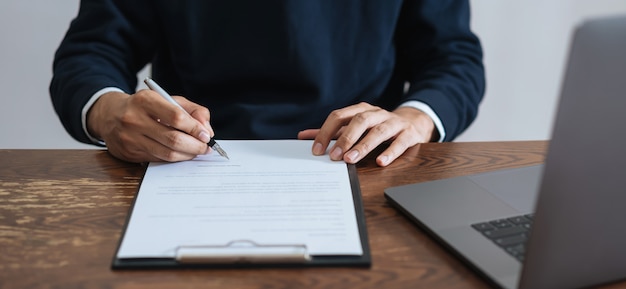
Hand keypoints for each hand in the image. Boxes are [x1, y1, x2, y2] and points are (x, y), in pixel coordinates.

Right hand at [87, 90, 213, 162]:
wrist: (110, 114)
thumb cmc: (145, 107)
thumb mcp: (168, 99)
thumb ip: (192, 111)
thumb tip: (206, 131)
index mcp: (145, 100)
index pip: (177, 117)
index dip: (195, 128)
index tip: (206, 135)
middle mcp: (134, 119)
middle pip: (173, 139)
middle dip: (195, 146)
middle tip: (206, 148)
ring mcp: (129, 138)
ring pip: (167, 153)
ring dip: (187, 155)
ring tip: (196, 152)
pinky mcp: (128, 153)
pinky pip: (158, 159)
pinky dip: (174, 158)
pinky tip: (181, 154)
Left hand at [298, 102, 435, 166]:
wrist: (412, 123)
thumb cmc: (377, 127)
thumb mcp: (354, 127)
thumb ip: (332, 133)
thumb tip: (304, 137)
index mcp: (361, 110)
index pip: (339, 116)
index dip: (326, 132)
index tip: (316, 150)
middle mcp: (377, 114)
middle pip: (359, 121)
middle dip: (345, 139)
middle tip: (334, 156)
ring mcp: (394, 123)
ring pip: (378, 132)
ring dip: (363, 146)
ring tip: (351, 160)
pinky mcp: (409, 134)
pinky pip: (400, 142)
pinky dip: (390, 152)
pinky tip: (381, 162)